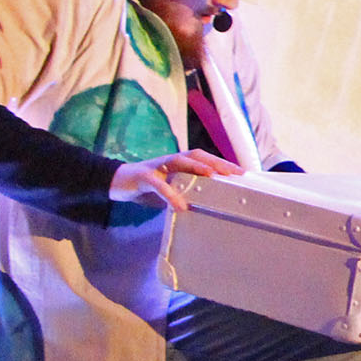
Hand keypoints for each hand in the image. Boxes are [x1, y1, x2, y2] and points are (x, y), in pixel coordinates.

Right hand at [109, 149, 243, 213]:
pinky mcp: (143, 176)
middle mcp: (171, 160)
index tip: (242, 172)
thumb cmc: (149, 187)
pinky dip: (170, 194)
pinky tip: (180, 205)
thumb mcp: (171, 189)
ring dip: (197, 167)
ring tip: (213, 176)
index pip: (204, 159)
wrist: (118, 183)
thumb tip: (209, 206)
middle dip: (217, 162)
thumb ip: (187, 192)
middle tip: (235, 172)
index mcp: (180, 163)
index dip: (222, 163)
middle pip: (197, 155)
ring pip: (180, 161)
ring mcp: (157, 166)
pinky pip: (158, 184)